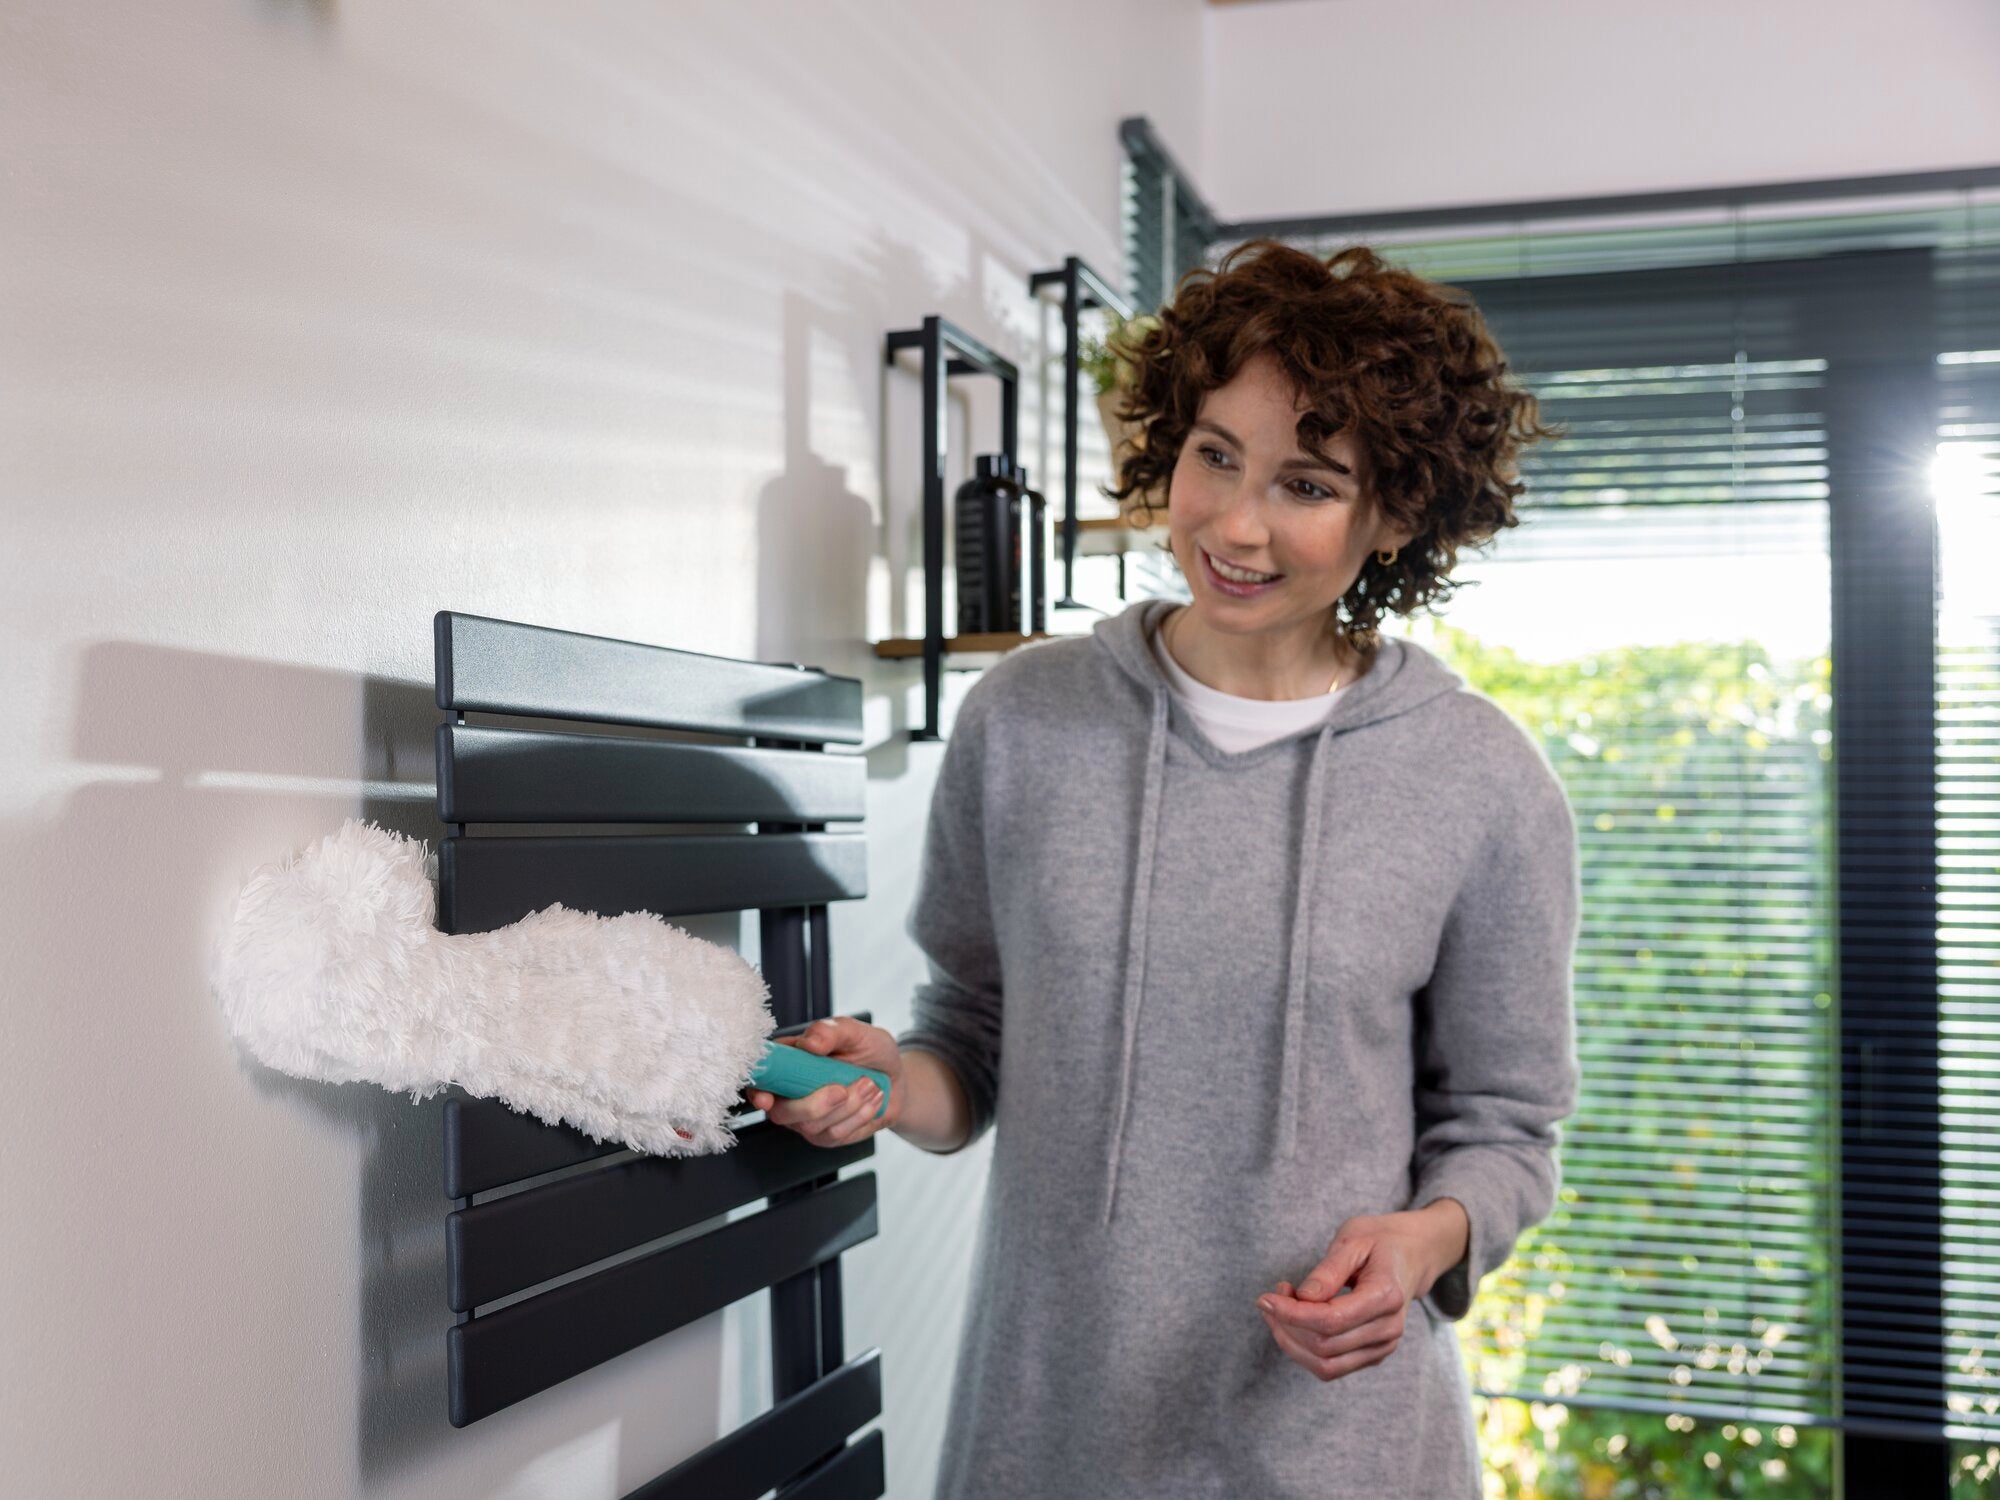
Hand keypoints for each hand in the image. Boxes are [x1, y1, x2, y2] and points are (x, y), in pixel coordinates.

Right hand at [746, 1016, 903, 1148]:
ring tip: (868, 1085)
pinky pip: (834, 1134)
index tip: (767, 1097)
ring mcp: (807, 1117)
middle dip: (814, 1104)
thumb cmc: (870, 1052)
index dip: (758, 1091)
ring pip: (811, 1125)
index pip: (761, 1079)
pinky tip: (871, 1100)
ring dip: (847, 1106)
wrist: (896, 1079)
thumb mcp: (856, 1032)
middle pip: (781, 1112)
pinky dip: (859, 1116)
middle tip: (843, 1088)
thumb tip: (809, 1041)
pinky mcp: (826, 1135)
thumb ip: (831, 1031)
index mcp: (789, 1062)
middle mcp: (791, 1093)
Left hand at [1255, 1201, 1467, 1381]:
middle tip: (1274, 1294)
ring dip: (1291, 1342)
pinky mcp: (1374, 1355)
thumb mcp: (1352, 1239)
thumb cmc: (1379, 1241)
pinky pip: (1332, 1366)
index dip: (1291, 1314)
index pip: (1330, 1321)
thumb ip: (1328, 1270)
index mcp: (1386, 1296)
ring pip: (1325, 1365)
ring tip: (1280, 1308)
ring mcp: (1384, 1346)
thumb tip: (1303, 1298)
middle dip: (1287, 1325)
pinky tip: (1295, 1321)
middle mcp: (1389, 1329)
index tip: (1265, 1297)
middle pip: (1324, 1346)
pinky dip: (1304, 1349)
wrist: (1412, 1255)